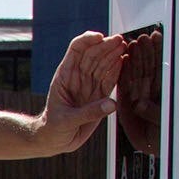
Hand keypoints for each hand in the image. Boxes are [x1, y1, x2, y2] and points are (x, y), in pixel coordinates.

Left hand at [30, 31, 124, 154]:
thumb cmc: (53, 129)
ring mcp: (90, 85)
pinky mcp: (100, 95)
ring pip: (103, 64)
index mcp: (65, 76)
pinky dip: (118, 70)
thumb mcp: (66, 121)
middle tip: (120, 40)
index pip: (76, 50)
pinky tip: (126, 61)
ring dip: (114, 54)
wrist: (55, 140)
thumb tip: (111, 104)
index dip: (87, 41)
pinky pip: (110, 79)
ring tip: (125, 47)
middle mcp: (78, 77)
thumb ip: (88, 113)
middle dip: (106, 45)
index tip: (100, 37)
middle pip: (93, 54)